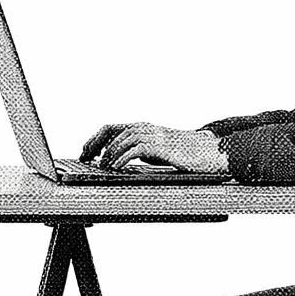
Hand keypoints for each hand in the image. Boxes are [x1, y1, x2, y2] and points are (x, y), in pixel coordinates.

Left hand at [81, 121, 227, 173]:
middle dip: (94, 143)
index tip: (85, 151)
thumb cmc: (186, 153)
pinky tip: (116, 167)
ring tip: (100, 166)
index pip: (112, 128)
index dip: (95, 138)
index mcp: (144, 128)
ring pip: (122, 138)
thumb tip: (122, 160)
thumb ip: (141, 151)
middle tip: (84, 157)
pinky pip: (135, 149)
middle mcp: (146, 128)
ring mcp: (154, 135)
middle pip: (111, 129)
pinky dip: (122, 158)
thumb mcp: (157, 151)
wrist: (210, 152)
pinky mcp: (162, 146)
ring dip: (108, 153)